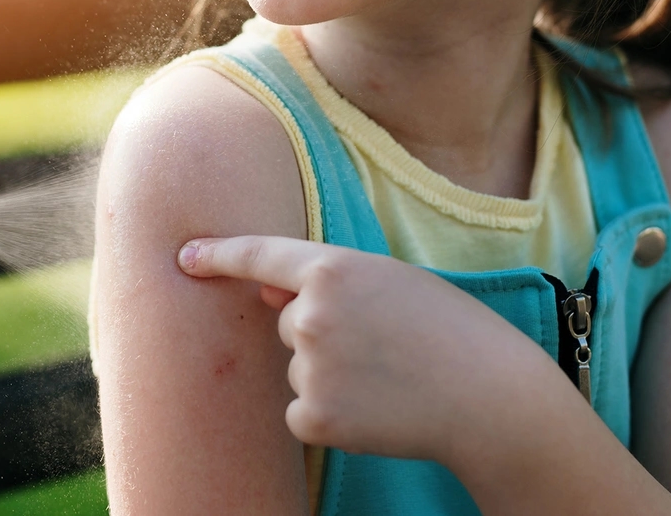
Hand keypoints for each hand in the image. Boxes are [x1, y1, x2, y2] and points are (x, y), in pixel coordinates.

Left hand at [177, 235, 547, 466]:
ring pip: (297, 369)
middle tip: (382, 343)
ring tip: (388, 376)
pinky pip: (301, 413)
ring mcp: (309, 366)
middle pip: (287, 322)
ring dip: (330, 376)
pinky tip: (375, 410)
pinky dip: (330, 416)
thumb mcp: (390, 282)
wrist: (486, 395)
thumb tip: (265, 291)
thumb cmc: (448, 329)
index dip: (218, 253)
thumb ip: (328, 282)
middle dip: (322, 333)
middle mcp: (310, 312)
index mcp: (333, 266)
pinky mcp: (313, 416)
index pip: (259, 253)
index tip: (184, 255)